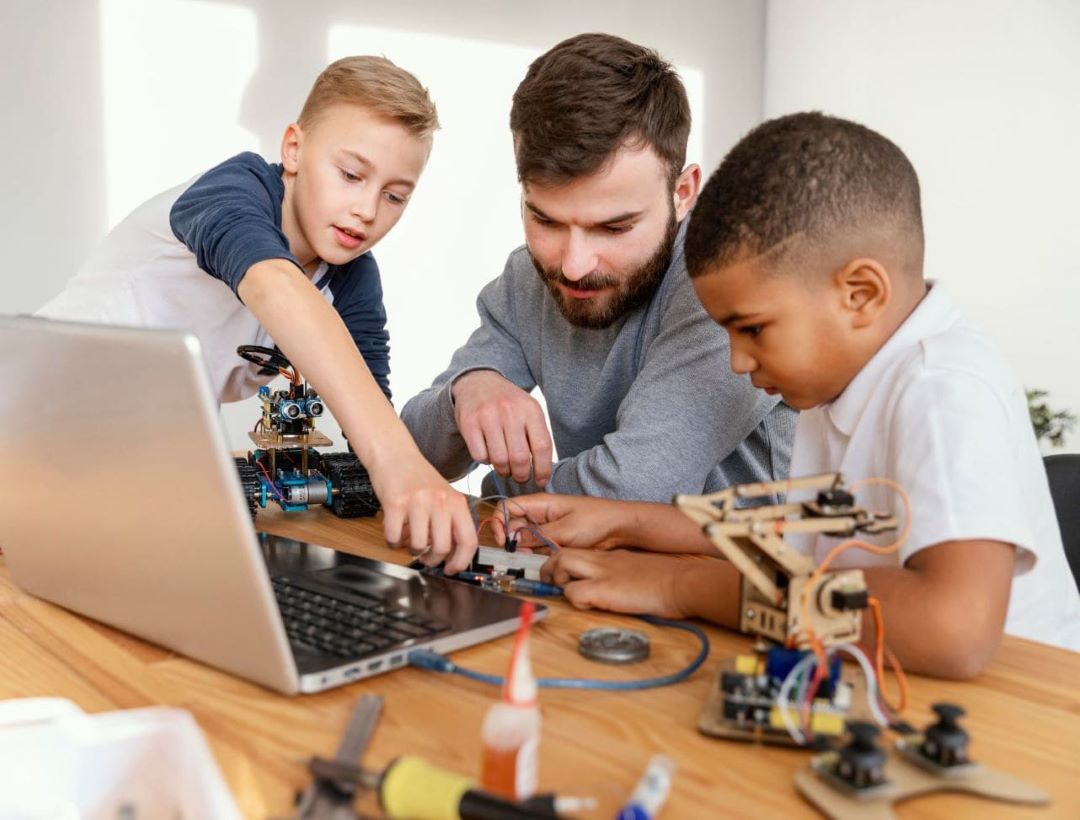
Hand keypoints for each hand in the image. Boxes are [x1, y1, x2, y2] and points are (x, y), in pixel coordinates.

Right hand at [368, 449, 477, 573]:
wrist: (395, 455)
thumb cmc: (420, 479)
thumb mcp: (445, 497)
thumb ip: (451, 522)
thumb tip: (453, 556)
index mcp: (457, 502)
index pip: (469, 540)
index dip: (461, 562)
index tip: (451, 569)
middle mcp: (440, 502)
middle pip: (442, 548)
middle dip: (432, 560)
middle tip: (425, 557)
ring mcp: (418, 502)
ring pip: (417, 545)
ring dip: (411, 549)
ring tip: (408, 538)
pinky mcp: (395, 504)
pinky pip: (394, 537)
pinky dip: (392, 541)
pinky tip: (394, 532)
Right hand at [451, 370, 553, 486]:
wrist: (478, 383)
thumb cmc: (509, 405)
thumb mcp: (528, 412)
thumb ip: (536, 437)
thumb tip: (542, 473)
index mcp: (531, 409)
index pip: (542, 446)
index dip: (543, 469)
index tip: (540, 481)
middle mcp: (510, 411)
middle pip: (520, 458)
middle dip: (521, 475)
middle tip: (520, 477)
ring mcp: (488, 416)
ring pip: (499, 460)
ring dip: (503, 470)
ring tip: (505, 467)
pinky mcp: (469, 423)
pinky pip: (480, 456)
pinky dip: (485, 460)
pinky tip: (488, 452)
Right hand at [491, 493, 629, 550]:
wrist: (621, 529)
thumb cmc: (597, 520)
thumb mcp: (564, 529)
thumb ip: (537, 536)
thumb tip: (513, 539)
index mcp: (541, 503)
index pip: (508, 507)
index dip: (501, 521)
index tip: (503, 539)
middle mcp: (541, 515)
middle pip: (514, 526)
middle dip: (514, 540)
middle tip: (522, 551)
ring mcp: (548, 529)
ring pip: (525, 540)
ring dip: (527, 549)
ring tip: (539, 554)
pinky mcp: (556, 541)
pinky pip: (539, 548)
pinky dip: (539, 555)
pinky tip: (548, 557)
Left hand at [539, 549, 693, 617]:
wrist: (683, 582)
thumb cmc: (668, 581)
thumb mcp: (640, 572)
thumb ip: (623, 575)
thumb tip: (615, 588)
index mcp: (612, 558)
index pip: (578, 552)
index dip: (564, 563)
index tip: (563, 576)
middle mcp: (603, 561)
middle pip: (562, 553)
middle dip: (551, 568)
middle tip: (553, 583)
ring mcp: (602, 573)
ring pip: (561, 563)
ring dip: (558, 579)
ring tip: (567, 592)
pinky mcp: (604, 590)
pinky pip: (574, 592)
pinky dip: (574, 599)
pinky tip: (587, 605)